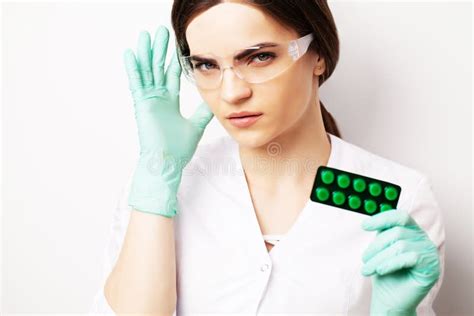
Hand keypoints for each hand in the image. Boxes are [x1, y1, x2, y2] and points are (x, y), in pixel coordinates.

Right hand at [124, 26, 213, 216]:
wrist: (167, 162)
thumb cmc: (178, 149)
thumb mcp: (195, 126)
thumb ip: (202, 113)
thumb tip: (213, 103)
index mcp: (169, 102)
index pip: (170, 76)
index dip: (171, 60)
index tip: (173, 45)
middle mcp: (157, 98)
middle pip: (157, 68)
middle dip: (159, 50)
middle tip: (160, 32)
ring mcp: (148, 100)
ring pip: (147, 70)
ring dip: (146, 53)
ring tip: (146, 35)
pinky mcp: (141, 104)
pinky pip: (136, 82)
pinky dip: (134, 68)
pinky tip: (131, 53)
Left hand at [361, 209, 440, 314]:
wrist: (391, 300)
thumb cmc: (385, 274)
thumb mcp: (381, 249)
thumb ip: (381, 234)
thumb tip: (370, 221)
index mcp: (412, 231)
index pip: (400, 217)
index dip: (382, 219)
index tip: (365, 226)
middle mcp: (423, 239)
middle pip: (397, 232)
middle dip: (376, 246)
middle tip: (364, 260)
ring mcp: (430, 252)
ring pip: (400, 246)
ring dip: (379, 258)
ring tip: (367, 269)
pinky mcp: (432, 267)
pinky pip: (410, 258)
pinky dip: (391, 263)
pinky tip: (380, 271)